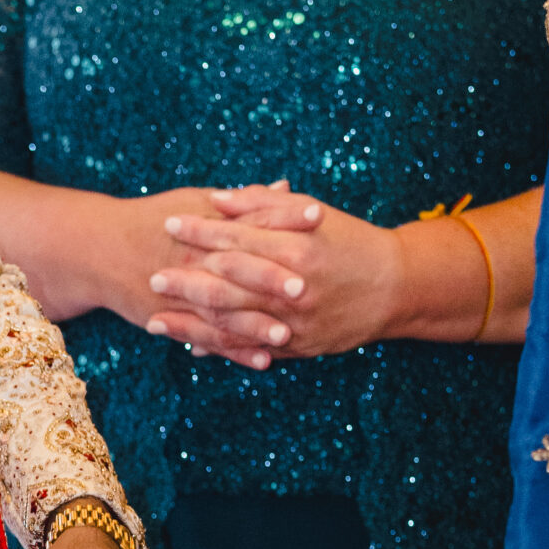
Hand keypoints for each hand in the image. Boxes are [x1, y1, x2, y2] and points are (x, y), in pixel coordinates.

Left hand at [148, 183, 403, 365]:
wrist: (396, 287)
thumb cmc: (350, 241)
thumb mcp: (312, 214)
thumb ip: (263, 206)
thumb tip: (218, 199)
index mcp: (295, 248)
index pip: (235, 238)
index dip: (199, 231)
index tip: (169, 224)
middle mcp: (293, 288)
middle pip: (227, 285)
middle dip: (185, 281)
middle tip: (153, 276)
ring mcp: (295, 322)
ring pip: (233, 324)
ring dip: (192, 324)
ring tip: (157, 320)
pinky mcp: (299, 347)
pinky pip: (252, 349)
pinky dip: (220, 349)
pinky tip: (191, 346)